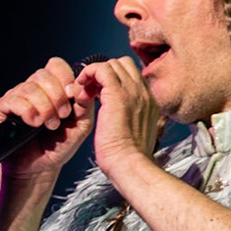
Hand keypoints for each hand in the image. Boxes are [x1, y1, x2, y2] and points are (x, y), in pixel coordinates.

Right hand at [0, 57, 89, 184]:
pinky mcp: (1, 108)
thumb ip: (85, 106)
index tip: (72, 97)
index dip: (65, 78)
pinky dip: (28, 112)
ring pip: (29, 88)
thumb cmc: (56, 147)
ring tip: (49, 125)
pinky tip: (33, 124)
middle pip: (43, 74)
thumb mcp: (80, 127)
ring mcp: (16, 97)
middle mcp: (32, 89)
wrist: (38, 168)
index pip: (56, 66)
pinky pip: (14, 100)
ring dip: (44, 107)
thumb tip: (83, 87)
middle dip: (57, 97)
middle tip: (62, 116)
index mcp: (51, 88)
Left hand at [74, 57, 164, 176]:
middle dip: (104, 72)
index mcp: (149, 102)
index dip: (114, 79)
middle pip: (124, 65)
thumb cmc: (129, 159)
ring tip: (84, 91)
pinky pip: (101, 69)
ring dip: (95, 73)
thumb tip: (119, 119)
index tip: (99, 93)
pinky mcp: (118, 95)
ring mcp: (133, 92)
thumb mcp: (134, 135)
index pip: (133, 76)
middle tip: (90, 90)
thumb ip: (130, 121)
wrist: (130, 166)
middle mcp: (144, 93)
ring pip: (113, 64)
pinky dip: (88, 73)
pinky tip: (81, 88)